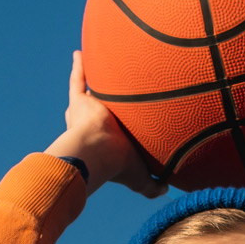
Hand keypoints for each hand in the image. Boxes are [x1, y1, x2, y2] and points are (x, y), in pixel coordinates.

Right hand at [45, 51, 166, 197]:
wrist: (100, 151)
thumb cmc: (119, 165)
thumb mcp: (140, 178)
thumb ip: (152, 186)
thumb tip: (165, 189)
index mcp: (107, 144)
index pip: (109, 136)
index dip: (113, 133)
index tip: (118, 128)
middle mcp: (94, 127)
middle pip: (95, 114)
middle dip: (97, 107)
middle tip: (102, 97)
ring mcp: (85, 113)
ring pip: (89, 95)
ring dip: (91, 84)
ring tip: (95, 69)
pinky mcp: (80, 102)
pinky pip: (78, 81)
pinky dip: (78, 67)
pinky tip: (79, 54)